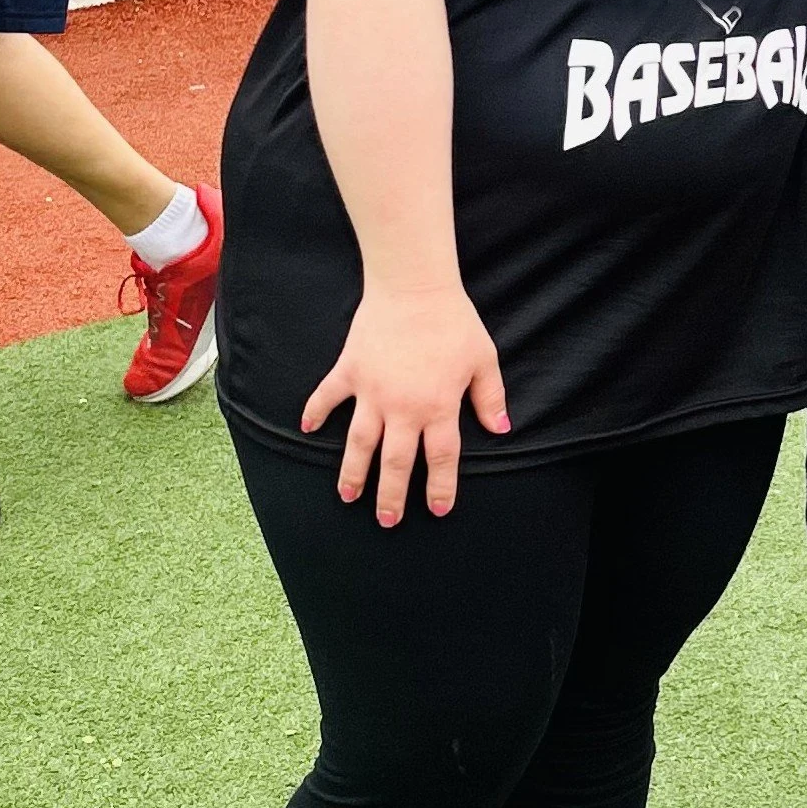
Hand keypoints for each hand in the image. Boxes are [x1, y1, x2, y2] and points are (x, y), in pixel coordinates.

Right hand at [301, 278, 508, 522]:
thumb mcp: (483, 359)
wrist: (414, 287)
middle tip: (387, 520)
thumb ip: (490, 397)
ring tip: (347, 496)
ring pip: (359, 443)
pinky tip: (305, 428)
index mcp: (438, 408)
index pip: (440, 458)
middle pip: (395, 463)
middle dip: (390, 496)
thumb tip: (501, 429)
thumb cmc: (453, 322)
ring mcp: (372, 392)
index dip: (440, 487)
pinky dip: (315, 412)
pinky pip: (327, 397)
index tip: (437, 509)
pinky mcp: (350, 371)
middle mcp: (402, 408)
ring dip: (352, 472)